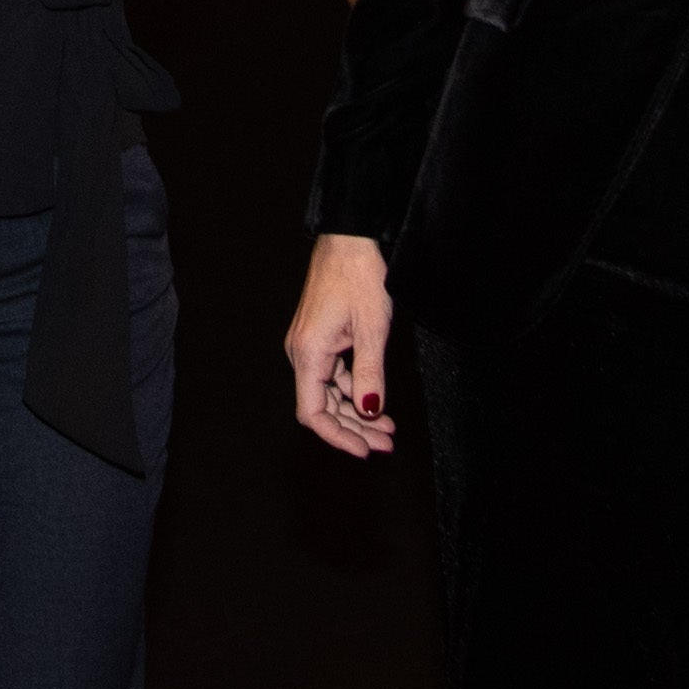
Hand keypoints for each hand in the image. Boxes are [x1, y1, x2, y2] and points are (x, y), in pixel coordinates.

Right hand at [286, 232, 398, 459]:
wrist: (348, 239)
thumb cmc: (358, 275)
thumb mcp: (373, 328)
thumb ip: (370, 374)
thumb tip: (370, 411)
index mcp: (308, 352)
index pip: (313, 412)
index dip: (338, 436)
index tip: (364, 450)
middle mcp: (301, 352)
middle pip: (322, 407)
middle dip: (354, 429)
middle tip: (386, 443)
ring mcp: (308, 346)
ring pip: (328, 393)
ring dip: (356, 413)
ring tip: (387, 427)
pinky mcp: (319, 339)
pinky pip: (332, 376)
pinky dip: (353, 391)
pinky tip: (375, 399)